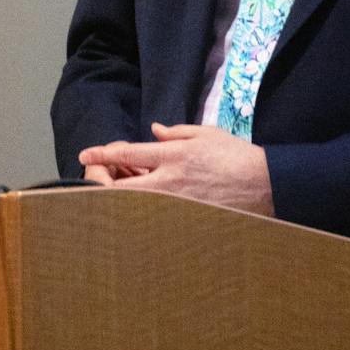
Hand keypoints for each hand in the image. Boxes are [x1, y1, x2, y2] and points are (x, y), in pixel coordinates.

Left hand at [78, 122, 273, 215]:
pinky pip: (153, 217)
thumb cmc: (236, 155)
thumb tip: (153, 131)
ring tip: (114, 191)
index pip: (129, 154)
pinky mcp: (184, 218)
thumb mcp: (205, 134)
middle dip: (102, 182)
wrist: (264, 185)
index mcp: (174, 154)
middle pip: (122, 185)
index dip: (103, 154)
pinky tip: (137, 208)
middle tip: (94, 178)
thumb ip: (176, 132)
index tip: (85, 154)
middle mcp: (170, 180)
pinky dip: (140, 211)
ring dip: (120, 197)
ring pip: (134, 204)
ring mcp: (176, 203)